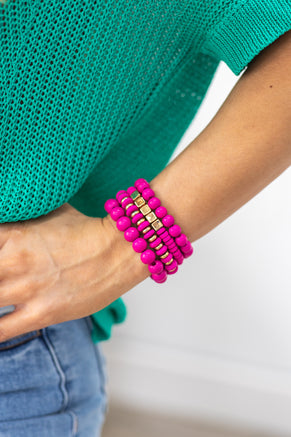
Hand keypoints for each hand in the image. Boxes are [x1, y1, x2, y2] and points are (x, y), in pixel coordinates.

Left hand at [0, 204, 148, 341]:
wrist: (121, 250)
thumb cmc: (87, 230)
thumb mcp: (50, 211)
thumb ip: (22, 216)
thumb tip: (12, 213)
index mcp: (13, 233)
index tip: (0, 260)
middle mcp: (14, 261)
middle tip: (3, 280)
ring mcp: (27, 289)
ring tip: (5, 294)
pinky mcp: (42, 314)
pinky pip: (1, 332)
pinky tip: (0, 323)